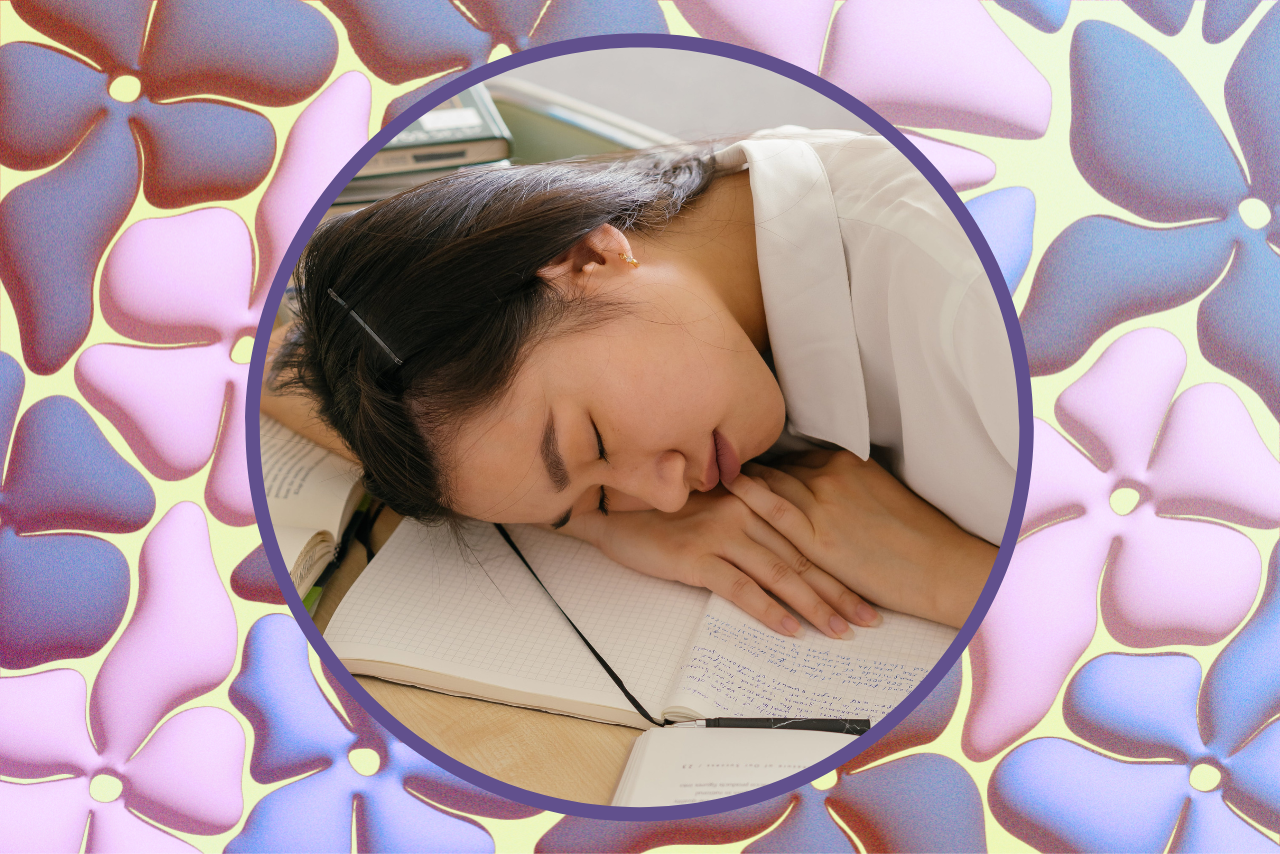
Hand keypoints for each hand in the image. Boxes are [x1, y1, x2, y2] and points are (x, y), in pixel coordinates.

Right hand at [557, 487, 881, 638]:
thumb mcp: (714, 509)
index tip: (866, 588)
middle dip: (839, 591)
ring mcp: (719, 533)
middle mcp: (741, 512)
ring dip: (813, 606)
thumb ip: (749, 522)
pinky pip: (740, 588)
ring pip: (779, 573)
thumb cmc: (664, 514)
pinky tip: (789, 630)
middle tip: (869, 619)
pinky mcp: (695, 557)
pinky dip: (768, 611)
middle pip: (801, 556)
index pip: (804, 536)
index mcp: (751, 499)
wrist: (613, 512)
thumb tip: (787, 555)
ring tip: (838, 631)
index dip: (838, 564)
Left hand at [724, 450, 995, 628]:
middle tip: (716, 464)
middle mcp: (831, 474)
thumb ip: (846, 490)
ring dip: (740, 481)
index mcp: (846, 463)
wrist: (939, 566)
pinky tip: (726, 488)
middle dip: (748, 469)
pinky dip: (747, 495)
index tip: (747, 465)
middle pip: (777, 468)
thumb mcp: (879, 498)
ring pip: (770, 483)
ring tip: (711, 477)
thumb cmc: (917, 539)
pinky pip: (773, 507)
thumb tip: (824, 498)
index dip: (770, 466)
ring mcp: (823, 501)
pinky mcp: (817, 533)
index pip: (795, 460)